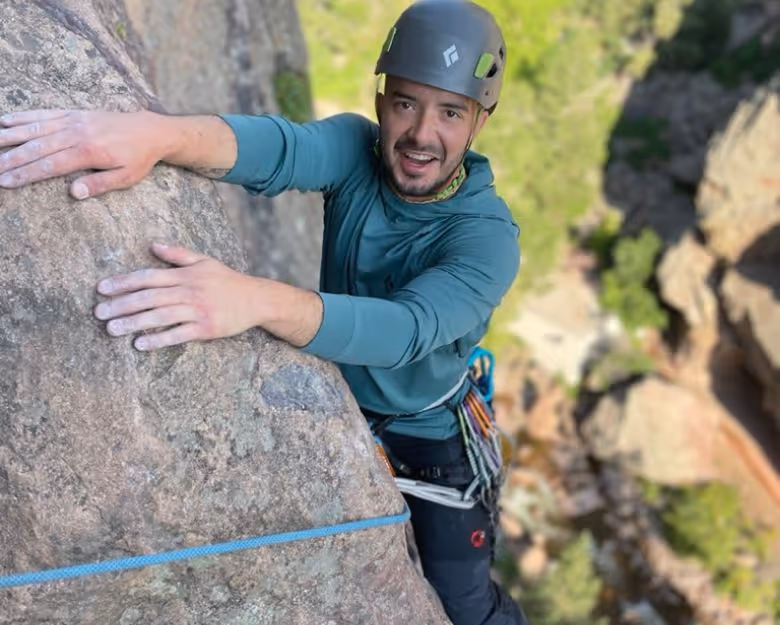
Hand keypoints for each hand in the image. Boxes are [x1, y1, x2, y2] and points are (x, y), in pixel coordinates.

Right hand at [0, 109, 167, 198]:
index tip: (6, 182)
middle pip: (37, 147)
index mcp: (89, 152)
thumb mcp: (126, 177)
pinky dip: (23, 117)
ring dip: (9, 137)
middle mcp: (77, 133)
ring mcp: (74, 121)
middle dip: (11, 159)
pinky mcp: (74, 114)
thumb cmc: (139, 158)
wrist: (151, 130)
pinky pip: (44, 114)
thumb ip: (100, 184)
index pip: (50, 164)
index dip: (26, 174)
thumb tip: (74, 193)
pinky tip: (5, 121)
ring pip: (35, 128)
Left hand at [94, 243, 259, 350]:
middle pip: (149, 297)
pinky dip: (158, 339)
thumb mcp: (204, 261)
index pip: (149, 277)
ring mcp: (197, 310)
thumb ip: (177, 253)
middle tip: (99, 313)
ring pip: (159, 316)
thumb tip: (152, 244)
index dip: (124, 282)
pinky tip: (140, 344)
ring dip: (133, 323)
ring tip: (112, 329)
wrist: (257, 299)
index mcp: (185, 274)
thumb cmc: (228, 280)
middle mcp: (189, 291)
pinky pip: (177, 334)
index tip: (102, 289)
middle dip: (122, 304)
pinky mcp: (206, 329)